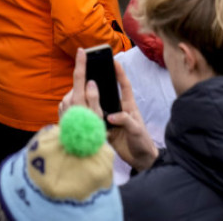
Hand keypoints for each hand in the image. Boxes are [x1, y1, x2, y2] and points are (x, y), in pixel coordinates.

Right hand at [59, 48, 158, 172]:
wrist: (140, 161)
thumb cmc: (143, 143)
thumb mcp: (136, 130)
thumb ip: (125, 121)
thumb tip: (110, 116)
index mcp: (128, 107)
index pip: (124, 86)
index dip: (120, 73)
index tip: (114, 61)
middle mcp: (118, 110)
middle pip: (107, 92)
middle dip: (98, 80)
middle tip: (89, 70)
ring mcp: (111, 118)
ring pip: (98, 104)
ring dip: (90, 98)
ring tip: (79, 89)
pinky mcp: (104, 128)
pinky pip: (94, 118)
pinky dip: (87, 114)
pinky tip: (79, 111)